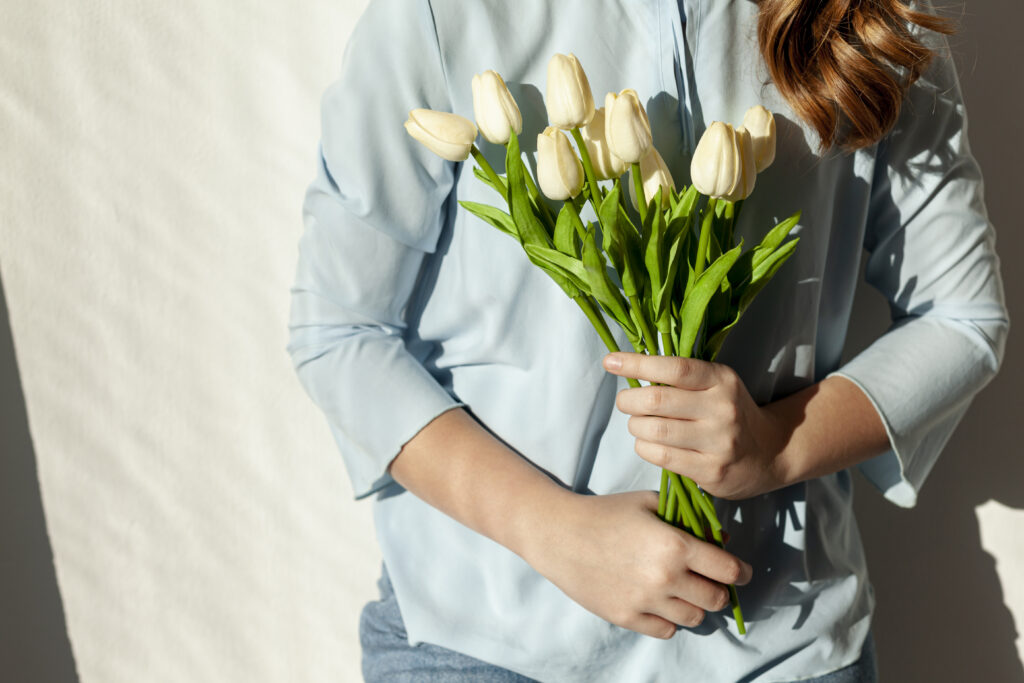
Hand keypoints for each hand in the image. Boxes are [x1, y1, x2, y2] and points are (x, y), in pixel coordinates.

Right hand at [522, 489, 751, 638]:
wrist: (560, 534)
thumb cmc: (606, 512)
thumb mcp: (650, 502)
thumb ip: (688, 518)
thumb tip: (720, 538)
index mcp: (675, 545)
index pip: (728, 570)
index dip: (741, 572)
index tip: (742, 572)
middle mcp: (666, 577)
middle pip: (716, 599)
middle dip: (720, 591)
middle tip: (712, 583)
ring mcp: (646, 601)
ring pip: (694, 618)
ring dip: (695, 606)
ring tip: (685, 593)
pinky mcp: (627, 617)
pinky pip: (666, 630)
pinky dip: (670, 620)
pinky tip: (661, 603)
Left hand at [603, 352, 789, 499]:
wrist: (770, 453)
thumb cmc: (728, 413)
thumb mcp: (715, 385)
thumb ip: (680, 376)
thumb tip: (627, 365)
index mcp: (722, 380)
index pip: (674, 368)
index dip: (637, 363)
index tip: (610, 361)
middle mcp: (723, 409)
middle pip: (657, 400)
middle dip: (629, 400)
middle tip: (625, 401)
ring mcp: (719, 442)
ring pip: (655, 430)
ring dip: (635, 426)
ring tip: (638, 424)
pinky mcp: (712, 470)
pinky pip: (661, 456)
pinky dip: (644, 448)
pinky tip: (648, 444)